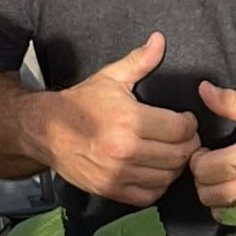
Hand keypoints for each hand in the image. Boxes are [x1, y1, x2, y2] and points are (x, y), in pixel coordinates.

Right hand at [35, 31, 198, 206]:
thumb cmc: (81, 103)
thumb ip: (139, 61)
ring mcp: (118, 173)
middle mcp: (126, 150)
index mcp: (129, 120)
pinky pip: (149, 195)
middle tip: (184, 137)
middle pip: (179, 154)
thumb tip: (159, 39)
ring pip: (168, 177)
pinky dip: (158, 185)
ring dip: (175, 166)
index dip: (190, 124)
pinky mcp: (111, 190)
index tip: (185, 120)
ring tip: (171, 153)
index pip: (181, 129)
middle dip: (188, 144)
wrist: (46, 131)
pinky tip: (155, 171)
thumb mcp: (110, 77)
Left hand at [190, 81, 235, 212]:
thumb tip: (204, 90)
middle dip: (205, 180)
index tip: (207, 153)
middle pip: (207, 195)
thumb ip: (231, 102)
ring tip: (227, 181)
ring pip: (220, 213)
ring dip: (218, 198)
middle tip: (215, 167)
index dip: (199, 159)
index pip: (202, 170)